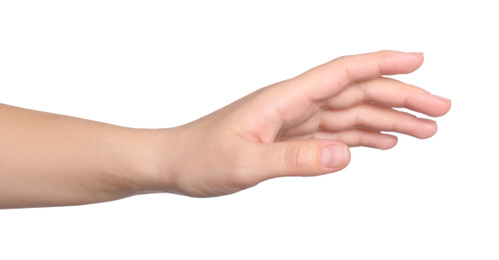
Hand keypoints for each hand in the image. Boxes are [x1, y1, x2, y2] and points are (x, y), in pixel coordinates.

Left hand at [155, 50, 450, 196]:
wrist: (174, 163)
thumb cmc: (200, 157)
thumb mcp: (244, 163)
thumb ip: (293, 159)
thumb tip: (343, 154)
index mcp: (284, 99)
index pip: (342, 73)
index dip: (382, 63)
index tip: (418, 59)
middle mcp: (294, 104)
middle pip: (357, 92)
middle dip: (400, 97)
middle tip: (440, 110)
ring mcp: (294, 121)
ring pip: (351, 113)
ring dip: (389, 119)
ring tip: (424, 130)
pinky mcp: (290, 138)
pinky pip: (335, 132)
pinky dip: (363, 136)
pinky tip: (382, 142)